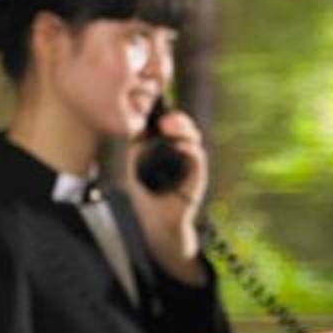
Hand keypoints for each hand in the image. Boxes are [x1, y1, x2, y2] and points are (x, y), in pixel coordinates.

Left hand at [127, 111, 209, 278]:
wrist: (156, 219)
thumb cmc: (145, 194)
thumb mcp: (135, 165)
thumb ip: (137, 146)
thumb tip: (138, 126)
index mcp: (167, 146)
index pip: (173, 124)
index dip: (169, 115)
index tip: (158, 113)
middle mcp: (181, 151)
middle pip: (185, 126)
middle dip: (177, 119)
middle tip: (164, 121)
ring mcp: (190, 161)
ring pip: (193, 137)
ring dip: (184, 129)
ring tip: (169, 127)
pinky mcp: (197, 173)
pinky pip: (197, 155)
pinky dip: (189, 148)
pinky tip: (179, 146)